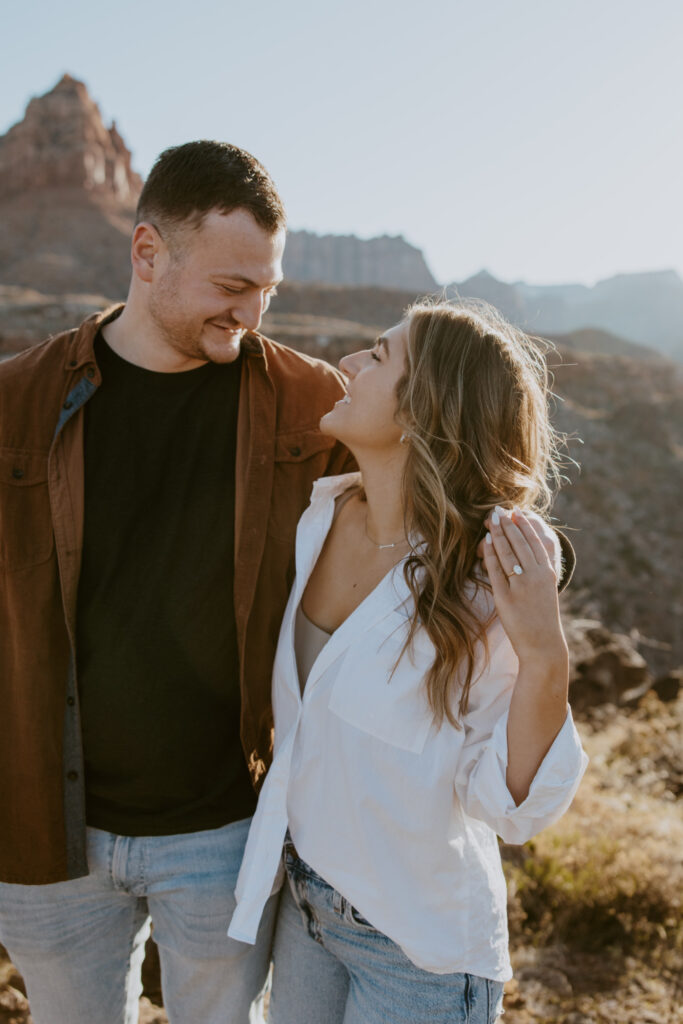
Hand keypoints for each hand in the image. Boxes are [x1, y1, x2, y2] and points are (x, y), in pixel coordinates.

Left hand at [482, 506, 566, 667]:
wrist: (543, 645)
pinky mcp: (506, 598)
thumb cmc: (544, 616)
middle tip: (498, 511)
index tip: (516, 512)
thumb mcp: (548, 588)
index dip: (525, 525)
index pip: (536, 542)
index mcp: (548, 573)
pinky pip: (495, 571)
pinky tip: (485, 543)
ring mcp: (521, 587)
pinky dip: (490, 555)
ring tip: (491, 521)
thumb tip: (534, 548)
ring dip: (498, 535)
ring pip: (508, 554)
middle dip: (509, 525)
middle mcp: (536, 577)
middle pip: (521, 544)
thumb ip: (542, 567)